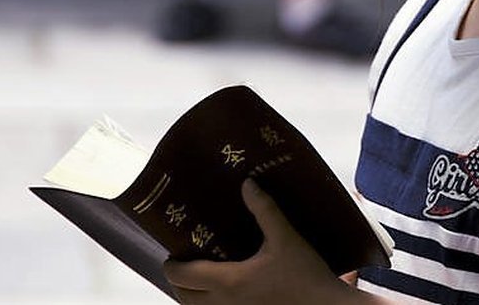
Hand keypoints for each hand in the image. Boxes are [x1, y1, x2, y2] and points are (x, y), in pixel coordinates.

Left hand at [163, 178, 356, 304]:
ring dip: (192, 294)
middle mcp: (224, 304)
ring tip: (202, 275)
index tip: (176, 250)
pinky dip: (209, 304)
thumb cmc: (306, 276)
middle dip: (179, 279)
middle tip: (187, 260)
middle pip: (182, 296)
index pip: (182, 275)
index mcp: (228, 281)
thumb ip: (265, 209)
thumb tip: (247, 184)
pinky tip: (226, 291)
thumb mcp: (285, 237)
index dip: (172, 263)